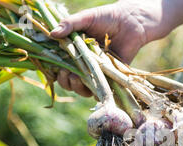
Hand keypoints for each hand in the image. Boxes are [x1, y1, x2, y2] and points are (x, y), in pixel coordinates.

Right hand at [50, 0, 175, 96]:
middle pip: (69, 82)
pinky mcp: (111, 77)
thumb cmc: (106, 17)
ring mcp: (97, 72)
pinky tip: (93, 84)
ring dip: (77, 87)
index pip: (59, 67)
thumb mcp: (85, 18)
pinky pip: (101, 90)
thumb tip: (52, 34)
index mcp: (74, 52)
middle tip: (67, 72)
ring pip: (83, 89)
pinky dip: (96, 91)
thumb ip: (69, 24)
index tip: (54, 67)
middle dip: (65, 81)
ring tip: (76, 77)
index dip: (55, 71)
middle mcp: (84, 64)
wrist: (130, 22)